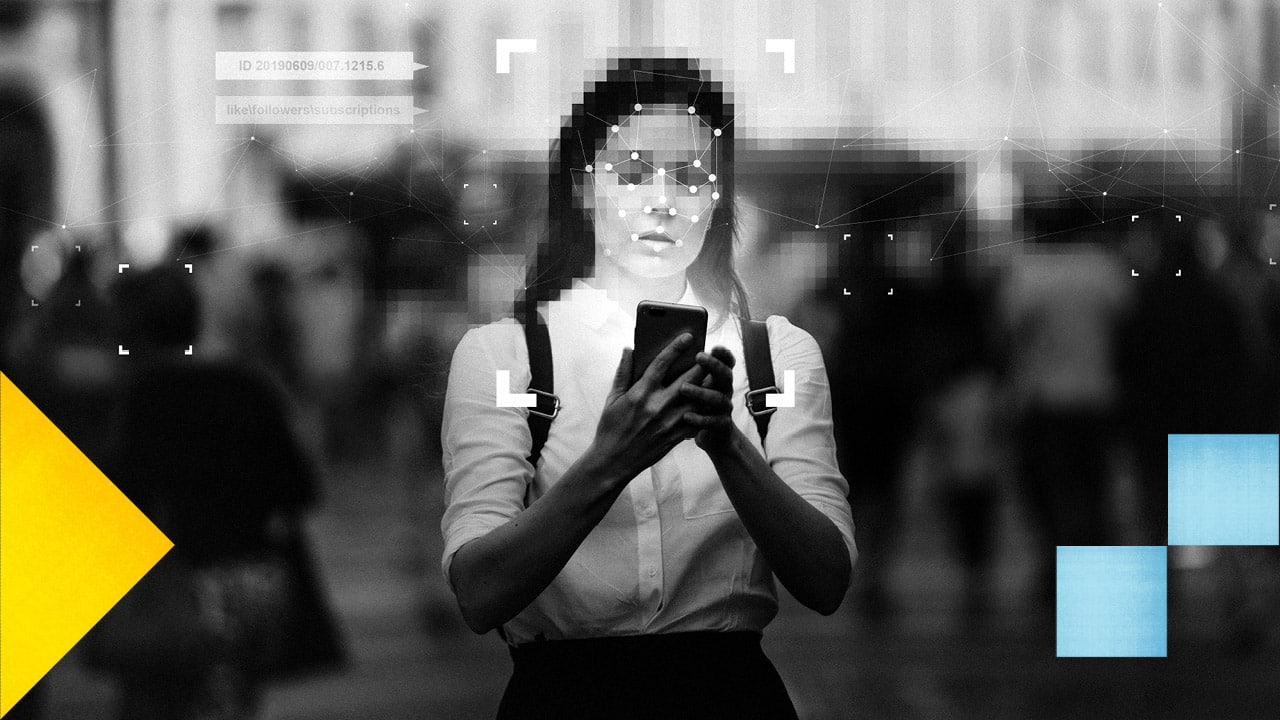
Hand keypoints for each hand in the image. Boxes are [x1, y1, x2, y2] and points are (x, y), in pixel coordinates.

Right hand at [589, 333, 705, 483]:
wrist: (614, 461)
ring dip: (708, 385)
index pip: (662, 363)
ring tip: (715, 374)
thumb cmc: (611, 428)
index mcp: (640, 393)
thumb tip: (629, 349)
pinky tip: (711, 399)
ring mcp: (669, 422)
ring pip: (697, 398)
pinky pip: (697, 419)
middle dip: (701, 363)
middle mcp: (657, 405)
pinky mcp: (676, 436)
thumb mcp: (613, 398)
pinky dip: (706, 408)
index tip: (688, 336)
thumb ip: (623, 372)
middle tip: (710, 353)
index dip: (676, 347)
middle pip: (687, 378)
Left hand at [678, 346, 736, 452]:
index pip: (725, 360)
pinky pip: (713, 422)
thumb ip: (679, 369)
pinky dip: (700, 418)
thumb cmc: (688, 405)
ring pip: (718, 398)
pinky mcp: (721, 426)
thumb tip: (651, 353)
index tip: (713, 346)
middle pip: (724, 374)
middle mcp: (723, 389)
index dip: (722, 353)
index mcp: (716, 376)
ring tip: (683, 388)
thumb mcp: (690, 385)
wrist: (708, 436)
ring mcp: (724, 408)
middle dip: (713, 364)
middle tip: (698, 356)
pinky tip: (686, 416)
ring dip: (701, 392)